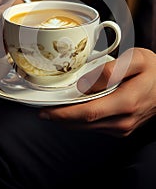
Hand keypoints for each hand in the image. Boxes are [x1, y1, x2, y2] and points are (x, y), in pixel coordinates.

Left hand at [39, 48, 155, 136]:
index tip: (46, 111)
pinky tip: (74, 112)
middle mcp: (123, 120)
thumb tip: (86, 83)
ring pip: (89, 128)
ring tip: (54, 111)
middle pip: (84, 124)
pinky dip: (81, 121)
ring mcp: (123, 127)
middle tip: (44, 111)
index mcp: (126, 102)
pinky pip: (96, 127)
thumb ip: (111, 70)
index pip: (87, 113)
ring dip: (69, 121)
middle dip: (61, 118)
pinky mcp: (122, 129)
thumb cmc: (154, 71)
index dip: (64, 113)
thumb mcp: (137, 59)